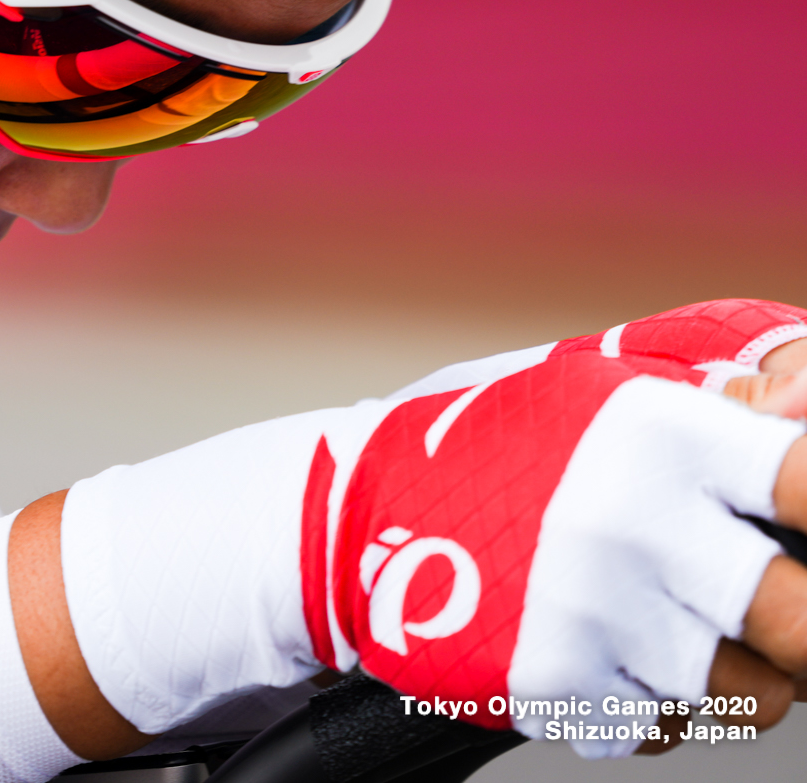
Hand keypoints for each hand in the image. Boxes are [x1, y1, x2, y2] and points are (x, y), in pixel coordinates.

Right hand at [312, 302, 806, 757]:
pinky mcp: (550, 680)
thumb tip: (804, 422)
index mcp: (660, 433)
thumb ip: (720, 408)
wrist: (359, 510)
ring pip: (747, 696)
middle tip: (774, 615)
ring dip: (728, 676)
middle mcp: (631, 520)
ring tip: (677, 632)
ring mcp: (591, 608)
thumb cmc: (497, 446)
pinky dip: (646, 707)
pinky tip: (607, 655)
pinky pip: (657, 729)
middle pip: (806, 626)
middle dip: (804, 633)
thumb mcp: (604, 391)